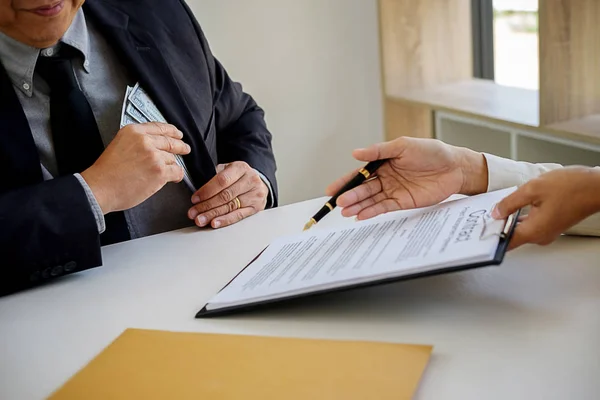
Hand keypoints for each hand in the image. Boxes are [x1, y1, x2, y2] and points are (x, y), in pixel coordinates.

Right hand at [81, 123, 190, 213]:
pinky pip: (176, 171)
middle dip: (180, 146)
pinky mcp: (160, 171)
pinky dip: (177, 175)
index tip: (177, 134)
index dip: (171, 131)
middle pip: (170, 141)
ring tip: (169, 171)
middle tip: (185, 149)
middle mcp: (145, 141)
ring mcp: (154, 156)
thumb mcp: (119, 144)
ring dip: (172, 165)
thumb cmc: (106, 172)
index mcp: (134, 131)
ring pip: (172, 158)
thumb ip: (137, 141)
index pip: (159, 127)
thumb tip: (153, 145)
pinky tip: (174, 178)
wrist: (100, 188)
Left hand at [188, 161, 268, 228]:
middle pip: (225, 195)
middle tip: (194, 213)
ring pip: (230, 207)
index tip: (195, 199)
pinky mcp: (256, 208)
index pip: (222, 180)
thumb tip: (199, 194)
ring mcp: (255, 195)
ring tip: (201, 220)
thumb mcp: (228, 170)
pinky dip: (225, 220)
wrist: (258, 183)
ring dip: (213, 215)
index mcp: (241, 168)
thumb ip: (215, 178)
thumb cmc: (238, 177)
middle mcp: (250, 180)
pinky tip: (215, 223)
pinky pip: (238, 216)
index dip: (207, 191)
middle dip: (207, 205)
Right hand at [326, 137, 488, 219]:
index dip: (345, 181)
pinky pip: (384, 208)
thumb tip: (356, 153)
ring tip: (346, 212)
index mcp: (383, 162)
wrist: (454, 167)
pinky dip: (372, 212)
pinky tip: (361, 216)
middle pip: (363, 188)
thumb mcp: (403, 146)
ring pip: (371, 199)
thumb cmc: (431, 152)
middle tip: (339, 203)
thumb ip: (378, 151)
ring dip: (358, 206)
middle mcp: (385, 177)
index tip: (331, 189)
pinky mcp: (402, 202)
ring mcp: (393, 190)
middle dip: (350, 196)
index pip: (360, 173)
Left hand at [492, 167, 599, 249]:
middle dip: (498, 226)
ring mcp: (547, 231)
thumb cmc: (572, 187)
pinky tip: (516, 205)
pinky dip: (521, 217)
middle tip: (485, 214)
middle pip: (511, 236)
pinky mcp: (552, 225)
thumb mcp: (533, 189)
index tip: (479, 230)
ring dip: (509, 220)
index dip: (490, 237)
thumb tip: (496, 212)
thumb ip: (510, 202)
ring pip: (521, 229)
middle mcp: (540, 236)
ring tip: (498, 207)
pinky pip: (531, 224)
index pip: (505, 242)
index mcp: (534, 231)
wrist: (597, 187)